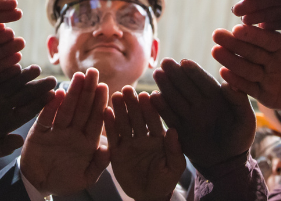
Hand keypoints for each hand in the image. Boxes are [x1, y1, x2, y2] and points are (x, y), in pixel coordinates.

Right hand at [21, 69, 109, 195]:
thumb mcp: (85, 178)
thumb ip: (98, 165)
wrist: (39, 186)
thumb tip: (109, 149)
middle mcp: (73, 133)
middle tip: (93, 72)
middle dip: (88, 91)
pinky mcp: (39, 133)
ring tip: (77, 77)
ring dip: (71, 93)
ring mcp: (56, 131)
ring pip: (66, 109)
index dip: (100, 103)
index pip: (95, 119)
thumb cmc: (65, 181)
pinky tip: (56, 93)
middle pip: (82, 109)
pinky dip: (50, 106)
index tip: (105, 87)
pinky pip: (46, 118)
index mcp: (86, 141)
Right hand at [105, 86, 184, 200]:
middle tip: (127, 89)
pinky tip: (105, 112)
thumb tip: (174, 130)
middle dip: (132, 104)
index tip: (146, 95)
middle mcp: (143, 137)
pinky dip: (109, 125)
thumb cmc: (165, 181)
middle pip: (137, 118)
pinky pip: (113, 137)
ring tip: (115, 95)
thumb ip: (174, 150)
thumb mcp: (174, 168)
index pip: (154, 121)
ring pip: (124, 124)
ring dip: (120, 110)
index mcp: (159, 138)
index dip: (150, 108)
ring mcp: (129, 143)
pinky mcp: (117, 152)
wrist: (148, 196)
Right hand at [150, 59, 254, 169]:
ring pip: (176, 98)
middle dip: (176, 74)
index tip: (185, 62)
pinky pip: (169, 116)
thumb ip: (239, 101)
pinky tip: (153, 98)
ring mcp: (189, 115)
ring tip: (157, 74)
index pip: (204, 82)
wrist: (227, 163)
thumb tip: (228, 84)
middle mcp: (200, 103)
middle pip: (186, 86)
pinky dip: (162, 108)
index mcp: (216, 97)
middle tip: (165, 62)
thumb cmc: (239, 138)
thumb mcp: (246, 120)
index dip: (194, 72)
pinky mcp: (180, 129)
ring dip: (166, 86)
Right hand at [212, 12, 280, 109]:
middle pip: (249, 50)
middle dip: (232, 43)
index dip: (251, 34)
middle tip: (216, 35)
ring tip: (215, 51)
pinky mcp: (262, 93)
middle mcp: (269, 58)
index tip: (238, 28)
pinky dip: (236, 81)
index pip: (264, 38)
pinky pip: (248, 87)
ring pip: (245, 67)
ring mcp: (264, 76)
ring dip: (230, 59)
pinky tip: (224, 73)